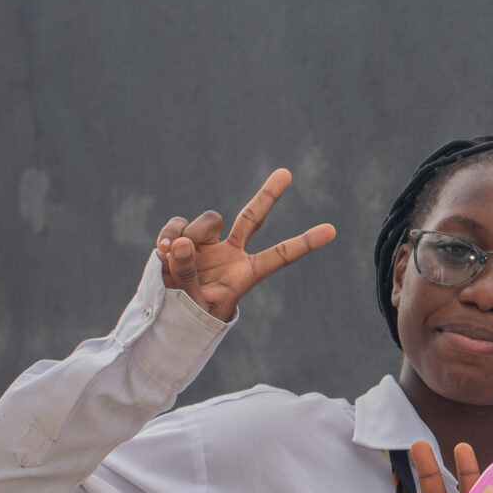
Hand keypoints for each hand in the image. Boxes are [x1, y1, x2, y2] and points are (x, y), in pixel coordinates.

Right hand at [153, 168, 335, 322]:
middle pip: (252, 218)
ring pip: (208, 220)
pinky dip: (168, 233)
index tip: (332, 230)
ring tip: (172, 258)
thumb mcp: (192, 305)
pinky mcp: (182, 239)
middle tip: (287, 173)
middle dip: (268, 195)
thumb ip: (187, 275)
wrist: (166, 316)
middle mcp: (231, 254)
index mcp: (246, 274)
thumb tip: (180, 243)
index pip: (280, 256)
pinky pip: (178, 225)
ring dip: (190, 235)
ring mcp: (207, 244)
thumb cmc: (188, 319)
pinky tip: (161, 250)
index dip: (305, 243)